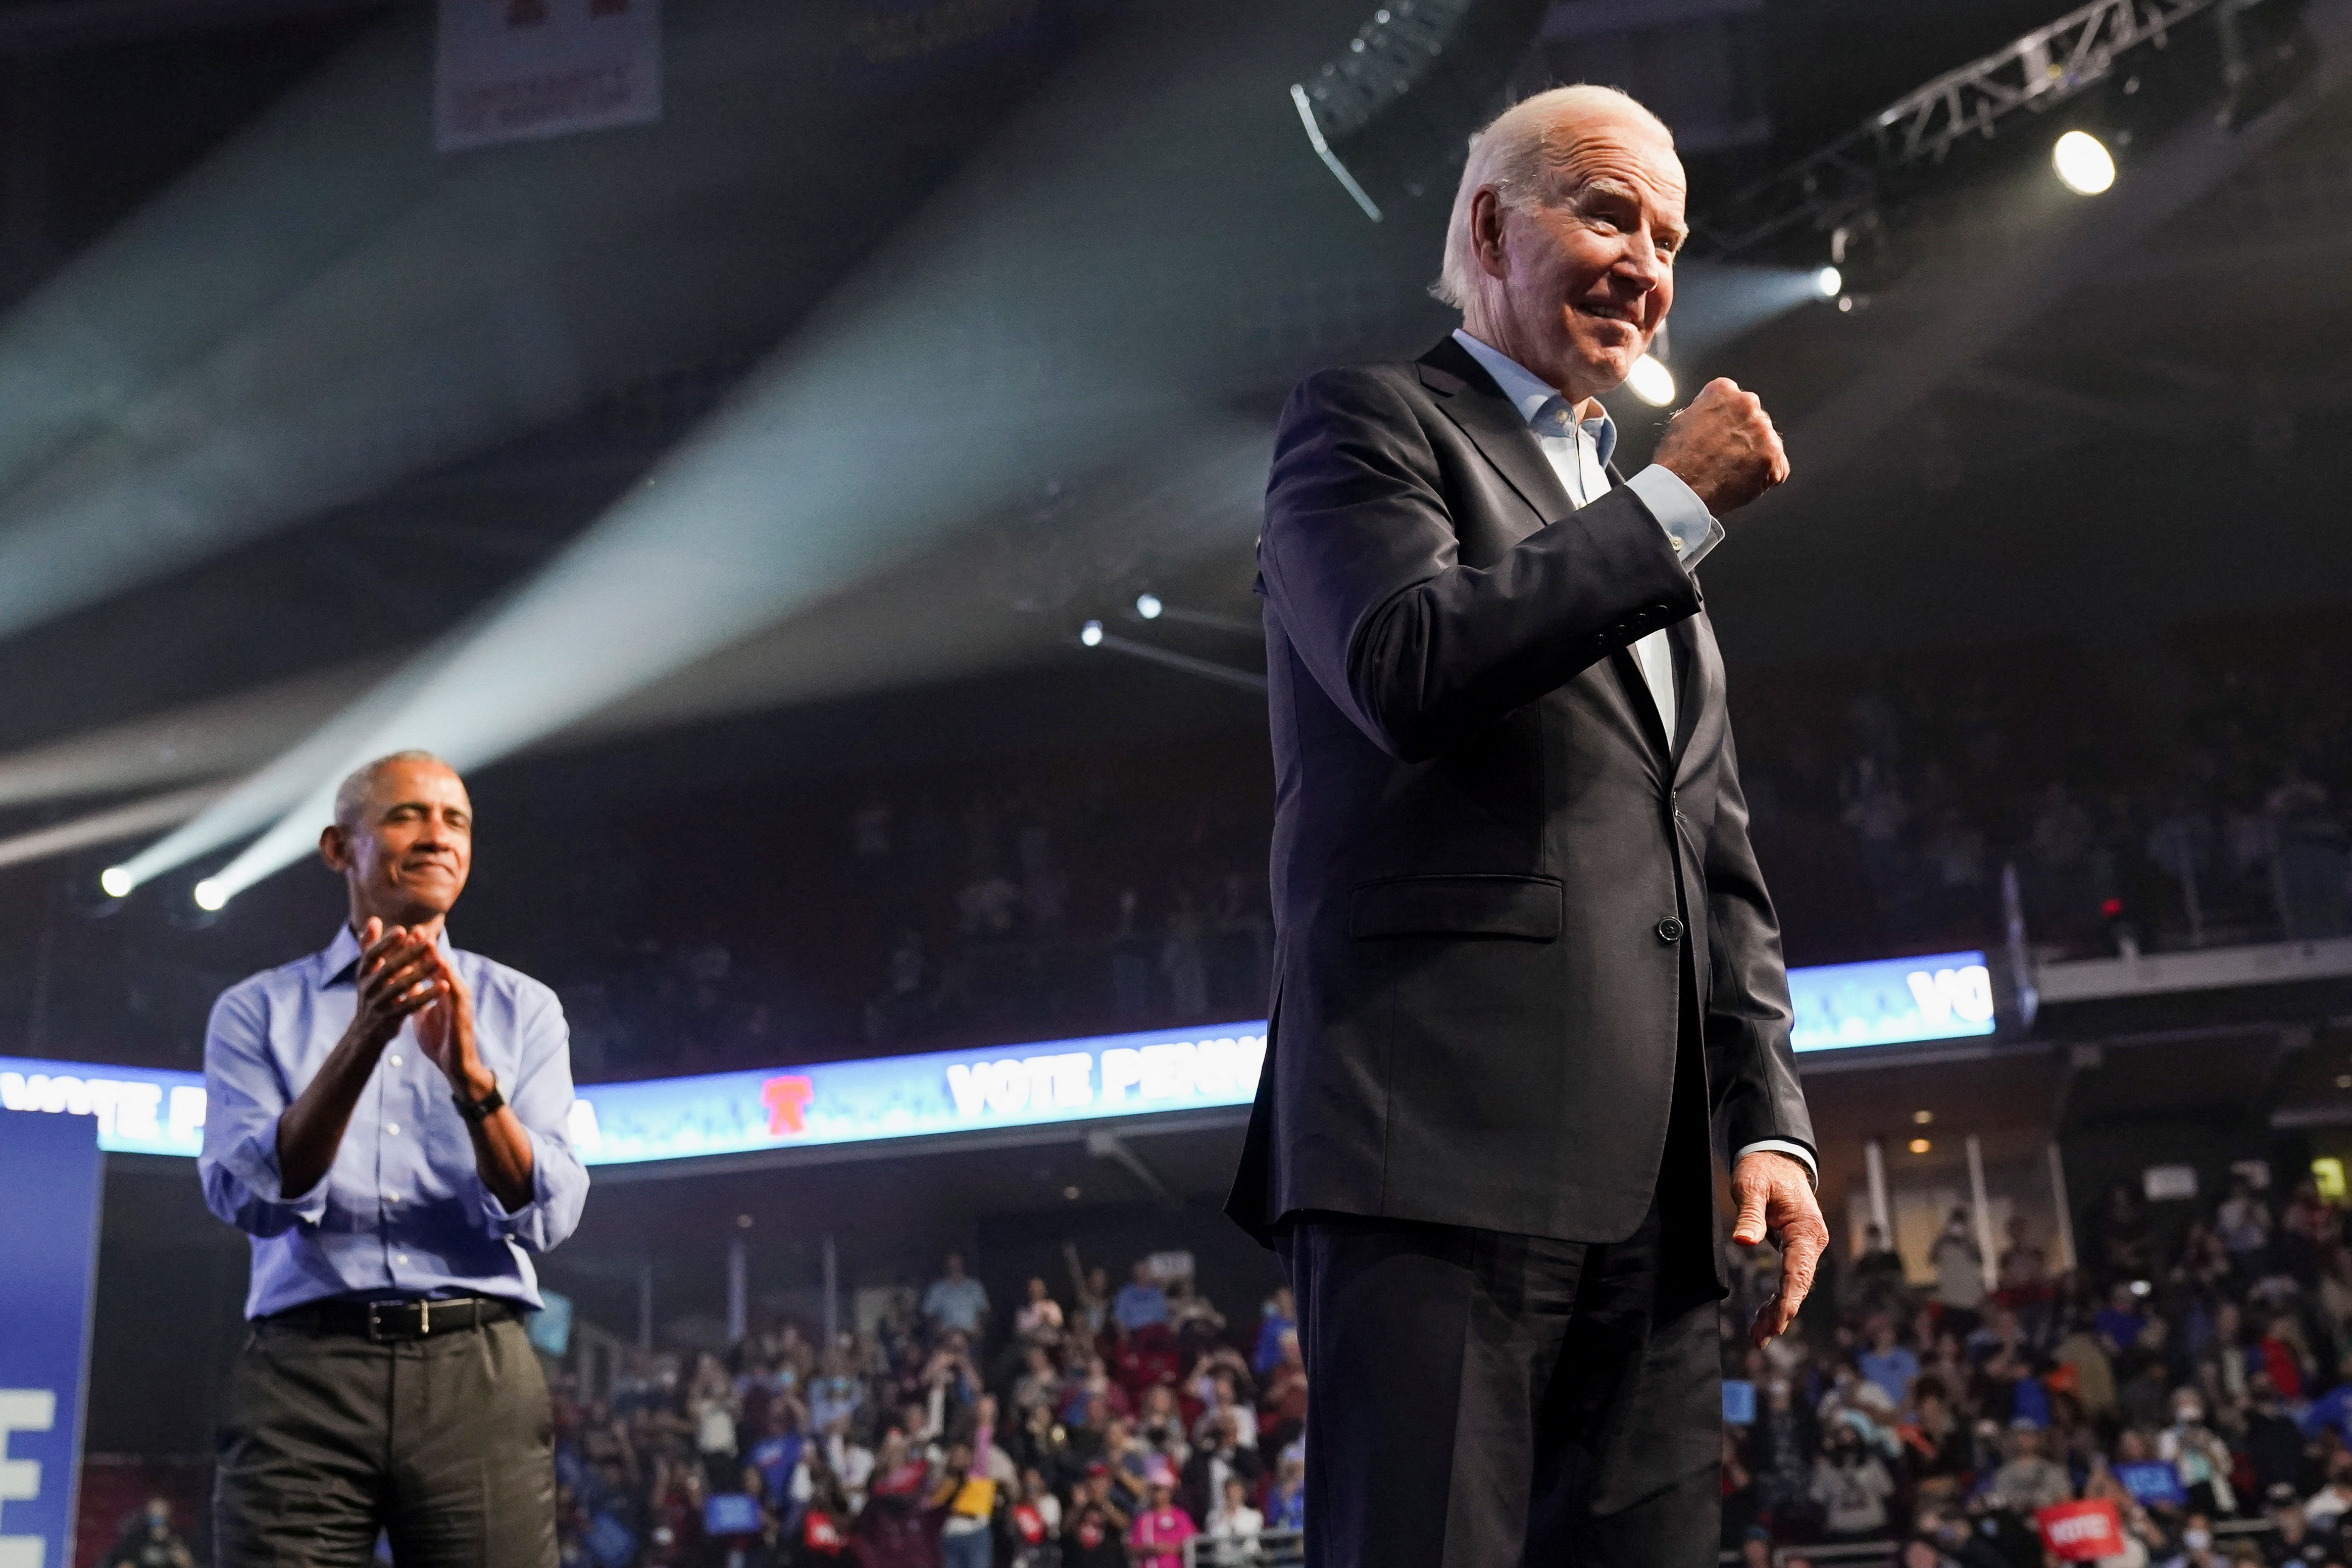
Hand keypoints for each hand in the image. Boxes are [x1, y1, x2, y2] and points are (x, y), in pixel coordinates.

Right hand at [347, 917, 441, 1052]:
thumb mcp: (368, 972)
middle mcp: (367, 988)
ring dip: (422, 973)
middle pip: (388, 969)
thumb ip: (371, 946)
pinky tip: (444, 985)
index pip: (371, 955)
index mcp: (363, 974)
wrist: (365, 1034)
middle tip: (429, 941)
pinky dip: (427, 995)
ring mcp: (378, 1004)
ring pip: (401, 987)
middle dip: (409, 954)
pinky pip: (411, 1006)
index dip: (385, 943)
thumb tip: (374, 919)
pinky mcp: (390, 1018)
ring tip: (440, 961)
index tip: (402, 930)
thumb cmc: (372, 994)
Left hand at [415, 946, 489, 1099]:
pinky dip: (447, 976)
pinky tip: (439, 967)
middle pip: (439, 964)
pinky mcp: (462, 1010)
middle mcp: (453, 991)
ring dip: (437, 956)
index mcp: (442, 992)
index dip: (417, 952)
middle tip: (414, 929)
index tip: (404, 936)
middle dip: (426, 947)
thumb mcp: (422, 1014)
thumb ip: (417, 998)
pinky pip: (454, 989)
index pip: (429, 967)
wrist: (455, 1065)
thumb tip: (405, 984)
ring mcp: (460, 999)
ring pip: (447, 972)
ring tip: (425, 942)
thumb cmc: (440, 1040)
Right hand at [1651, 377, 1788, 515]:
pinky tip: (1744, 482)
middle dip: (1745, 436)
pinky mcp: (1773, 457)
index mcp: (1723, 391)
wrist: (1682, 491)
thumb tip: (1714, 414)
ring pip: (1767, 442)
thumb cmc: (1676, 460)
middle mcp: (1747, 404)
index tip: (1720, 433)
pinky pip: (1778, 468)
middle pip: (1754, 419)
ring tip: (1733, 472)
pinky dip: (1766, 477)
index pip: (1734, 399)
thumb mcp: (1682, 421)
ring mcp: (1763, 431)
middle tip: (1726, 456)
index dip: (1727, 419)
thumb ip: (1705, 410)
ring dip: (1756, 456)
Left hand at [1731, 1149, 1828, 1345]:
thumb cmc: (1764, 1170)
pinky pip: (1788, 1278)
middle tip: (1760, 1337)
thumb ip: (1750, 1214)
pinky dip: (1777, 1298)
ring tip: (1758, 1336)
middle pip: (1798, 1285)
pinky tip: (1764, 1316)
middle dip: (1781, 1313)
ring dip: (1778, 1311)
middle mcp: (1812, 1242)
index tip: (1778, 1320)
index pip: (1798, 1271)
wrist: (1777, 1158)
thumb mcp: (1752, 1186)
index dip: (1788, 1298)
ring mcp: (1806, 1247)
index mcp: (1805, 1229)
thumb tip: (1743, 1242)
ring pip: (1794, 1286)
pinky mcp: (1796, 1249)